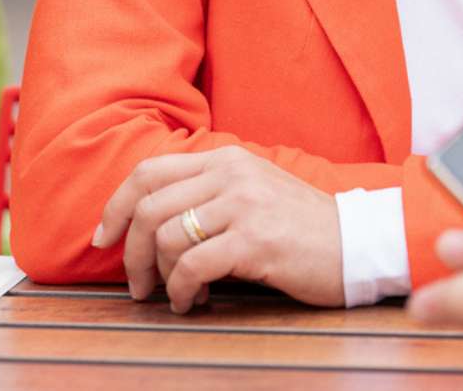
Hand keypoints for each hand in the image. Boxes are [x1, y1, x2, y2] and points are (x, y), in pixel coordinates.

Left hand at [93, 145, 343, 312]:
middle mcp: (233, 174)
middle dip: (132, 253)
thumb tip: (151, 223)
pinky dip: (182, 291)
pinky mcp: (254, 240)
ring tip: (175, 296)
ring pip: (167, 238)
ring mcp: (244, 204)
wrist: (359, 244)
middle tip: (138, 285)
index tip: (103, 239)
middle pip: (149, 207)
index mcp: (228, 159)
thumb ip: (210, 195)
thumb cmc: (304, 228)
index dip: (115, 207)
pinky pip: (192, 266)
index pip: (149, 172)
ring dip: (160, 277)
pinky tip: (193, 302)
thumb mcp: (255, 193)